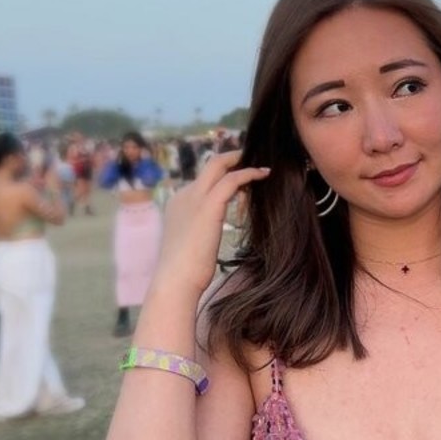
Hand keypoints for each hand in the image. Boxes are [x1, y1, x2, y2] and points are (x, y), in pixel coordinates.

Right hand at [153, 150, 268, 296]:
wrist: (175, 281)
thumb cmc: (186, 272)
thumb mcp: (192, 244)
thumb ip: (200, 231)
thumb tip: (208, 236)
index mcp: (178, 203)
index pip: (203, 180)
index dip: (224, 175)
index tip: (242, 176)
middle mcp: (184, 195)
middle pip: (210, 165)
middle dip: (232, 158)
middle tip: (253, 158)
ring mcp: (194, 198)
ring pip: (219, 165)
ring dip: (242, 162)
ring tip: (263, 168)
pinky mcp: (208, 205)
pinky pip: (232, 179)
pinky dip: (249, 173)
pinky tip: (264, 174)